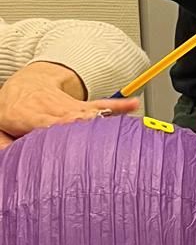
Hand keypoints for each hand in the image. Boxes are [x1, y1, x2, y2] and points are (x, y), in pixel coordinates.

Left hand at [0, 62, 138, 145]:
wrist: (25, 84)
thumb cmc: (13, 110)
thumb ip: (4, 144)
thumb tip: (8, 160)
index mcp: (30, 115)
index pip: (45, 124)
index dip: (58, 128)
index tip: (69, 135)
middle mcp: (52, 108)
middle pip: (70, 118)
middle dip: (84, 126)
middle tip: (98, 135)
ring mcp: (69, 107)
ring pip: (88, 113)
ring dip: (103, 121)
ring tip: (121, 127)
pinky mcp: (82, 107)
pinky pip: (102, 106)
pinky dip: (119, 106)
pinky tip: (133, 106)